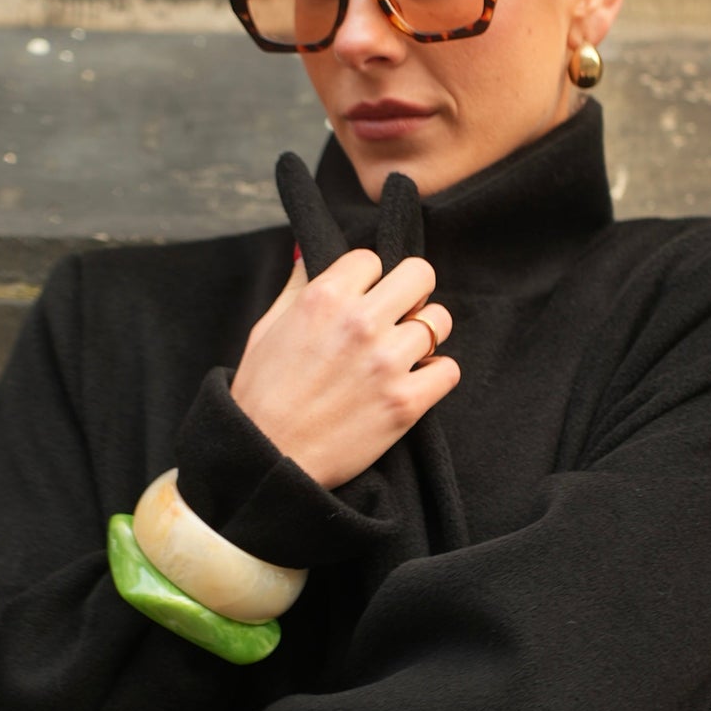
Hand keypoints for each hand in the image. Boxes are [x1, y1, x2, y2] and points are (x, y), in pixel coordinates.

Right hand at [230, 247, 459, 489]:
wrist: (267, 458)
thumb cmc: (261, 395)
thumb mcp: (266, 328)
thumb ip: (296, 286)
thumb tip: (308, 251)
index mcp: (323, 298)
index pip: (372, 259)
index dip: (370, 279)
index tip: (365, 298)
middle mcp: (359, 323)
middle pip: (420, 275)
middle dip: (411, 293)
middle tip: (399, 315)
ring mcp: (386, 363)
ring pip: (439, 321)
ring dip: (425, 336)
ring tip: (404, 354)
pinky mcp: (405, 402)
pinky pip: (449, 370)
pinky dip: (436, 375)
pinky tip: (415, 382)